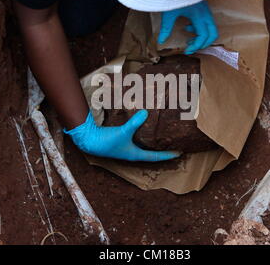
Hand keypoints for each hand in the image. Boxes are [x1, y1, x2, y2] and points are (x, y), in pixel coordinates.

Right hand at [64, 110, 180, 161]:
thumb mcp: (123, 132)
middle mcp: (132, 152)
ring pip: (144, 145)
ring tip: (162, 134)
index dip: (168, 155)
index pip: (156, 157)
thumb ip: (134, 123)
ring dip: (152, 141)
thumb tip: (146, 113)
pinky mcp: (121, 140)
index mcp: (135, 155)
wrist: (89, 141)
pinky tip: (144, 126)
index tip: (180, 152)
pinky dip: (142, 134)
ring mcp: (126, 147)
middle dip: (162, 148)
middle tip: (173, 142)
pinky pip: (136, 138)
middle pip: (151, 152)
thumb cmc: (106, 142)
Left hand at [158, 1, 218, 54]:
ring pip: (211, 28)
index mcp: (199, 16)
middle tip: (190, 47)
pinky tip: (188, 25)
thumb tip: (161, 42)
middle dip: (203, 43)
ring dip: (202, 36)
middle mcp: (206, 14)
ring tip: (189, 37)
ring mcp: (206, 10)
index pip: (203, 36)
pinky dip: (200, 28)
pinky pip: (207, 22)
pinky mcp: (204, 7)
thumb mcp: (168, 13)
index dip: (196, 46)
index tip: (186, 50)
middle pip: (212, 34)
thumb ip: (166, 28)